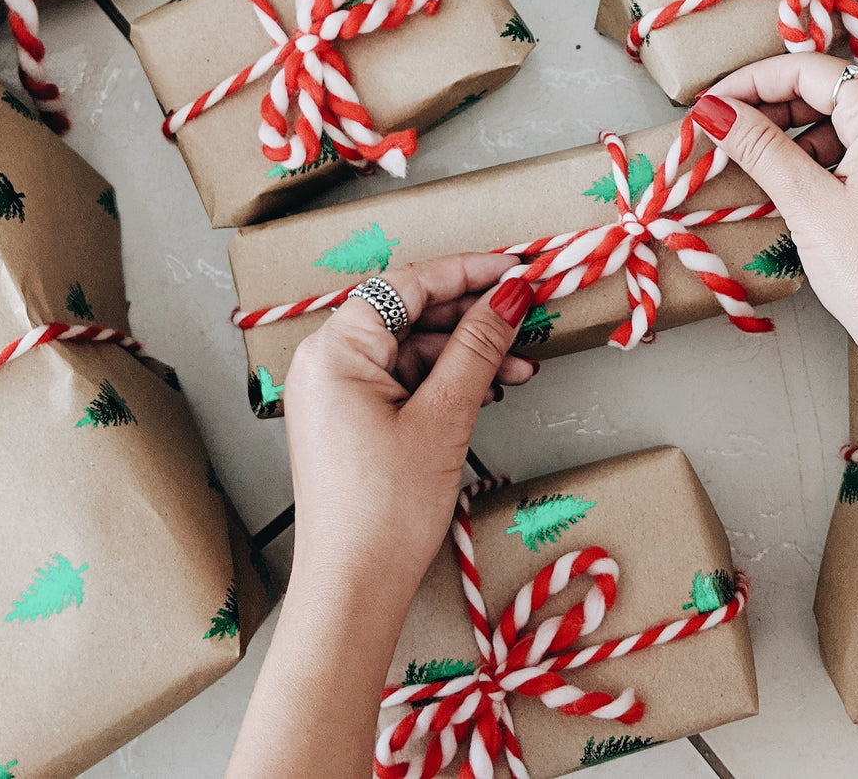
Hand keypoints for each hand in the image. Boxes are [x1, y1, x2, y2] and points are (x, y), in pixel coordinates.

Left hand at [281, 254, 537, 602]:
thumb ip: (479, 347)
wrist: (355, 588)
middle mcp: (327, 362)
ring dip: (469, 354)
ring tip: (522, 368)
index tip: (518, 269)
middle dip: (475, 317)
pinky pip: (405, 381)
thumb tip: (511, 294)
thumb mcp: (444, 416)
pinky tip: (490, 391)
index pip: (409, 285)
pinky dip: (448, 382)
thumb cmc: (386, 508)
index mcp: (336, 349)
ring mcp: (338, 393)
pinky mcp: (352, 421)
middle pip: (411, 314)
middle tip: (529, 316)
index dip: (469, 272)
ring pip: (414, 350)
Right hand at [691, 54, 857, 359]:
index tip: (711, 103)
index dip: (753, 81)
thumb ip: (759, 148)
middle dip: (768, 107)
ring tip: (744, 160)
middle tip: (720, 131)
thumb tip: (715, 110)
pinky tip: (781, 184)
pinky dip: (811, 160)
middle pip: (825, 90)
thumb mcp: (808, 202)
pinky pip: (849, 152)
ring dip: (787, 135)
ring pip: (835, 122)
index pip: (811, 70)